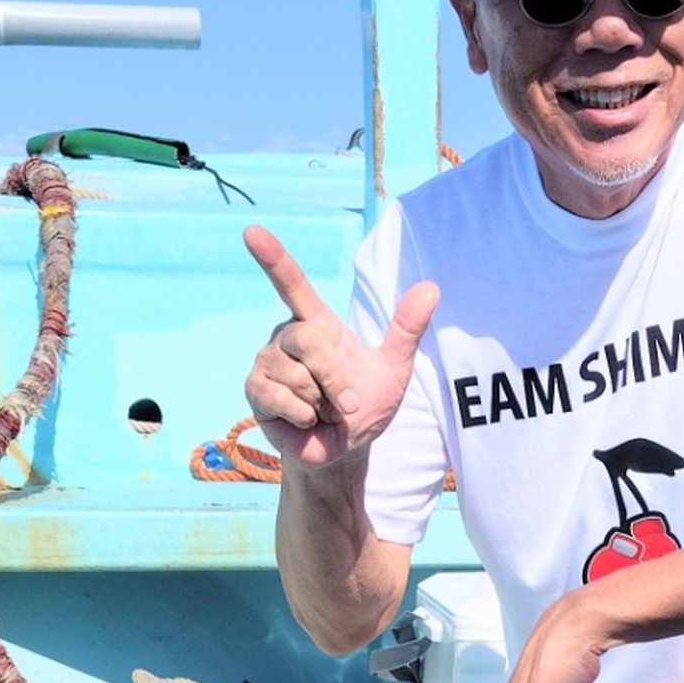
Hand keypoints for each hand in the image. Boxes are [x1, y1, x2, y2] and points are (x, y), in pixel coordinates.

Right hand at [242, 226, 436, 471]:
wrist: (345, 450)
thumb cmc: (365, 405)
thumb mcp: (394, 369)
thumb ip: (407, 330)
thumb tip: (431, 287)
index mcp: (316, 324)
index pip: (292, 285)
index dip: (273, 259)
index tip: (252, 232)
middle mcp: (286, 336)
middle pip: (309, 341)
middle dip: (335, 378)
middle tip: (348, 403)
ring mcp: (267, 362)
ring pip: (297, 375)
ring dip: (323, 403)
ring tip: (323, 411)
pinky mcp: (256, 390)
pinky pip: (283, 398)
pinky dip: (306, 417)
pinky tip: (306, 422)